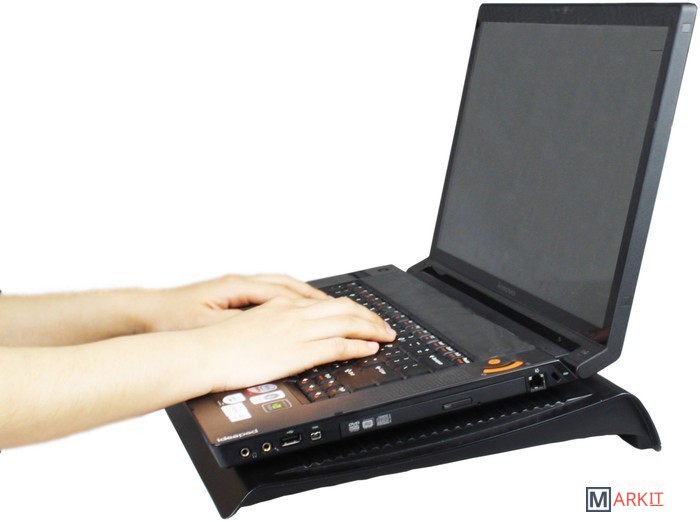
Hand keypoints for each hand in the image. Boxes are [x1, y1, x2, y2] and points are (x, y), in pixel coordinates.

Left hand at [141, 274, 327, 332]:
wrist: (146, 314)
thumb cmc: (172, 320)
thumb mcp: (208, 326)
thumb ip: (242, 325)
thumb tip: (270, 328)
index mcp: (238, 287)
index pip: (286, 294)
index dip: (315, 305)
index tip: (336, 314)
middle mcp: (242, 282)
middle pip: (292, 286)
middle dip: (321, 299)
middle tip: (350, 310)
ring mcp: (239, 286)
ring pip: (284, 287)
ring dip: (309, 297)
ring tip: (333, 307)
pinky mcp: (234, 294)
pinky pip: (273, 291)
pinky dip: (293, 298)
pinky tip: (301, 307)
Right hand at [191, 295, 396, 391]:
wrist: (205, 351)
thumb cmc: (220, 342)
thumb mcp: (251, 323)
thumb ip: (273, 323)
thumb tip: (286, 333)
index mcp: (283, 305)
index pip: (327, 302)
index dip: (351, 308)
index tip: (363, 315)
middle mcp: (294, 313)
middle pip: (344, 308)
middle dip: (369, 316)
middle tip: (384, 324)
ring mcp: (297, 331)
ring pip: (347, 323)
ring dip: (371, 328)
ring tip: (385, 335)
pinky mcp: (297, 351)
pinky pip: (338, 346)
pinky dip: (358, 346)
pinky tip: (369, 349)